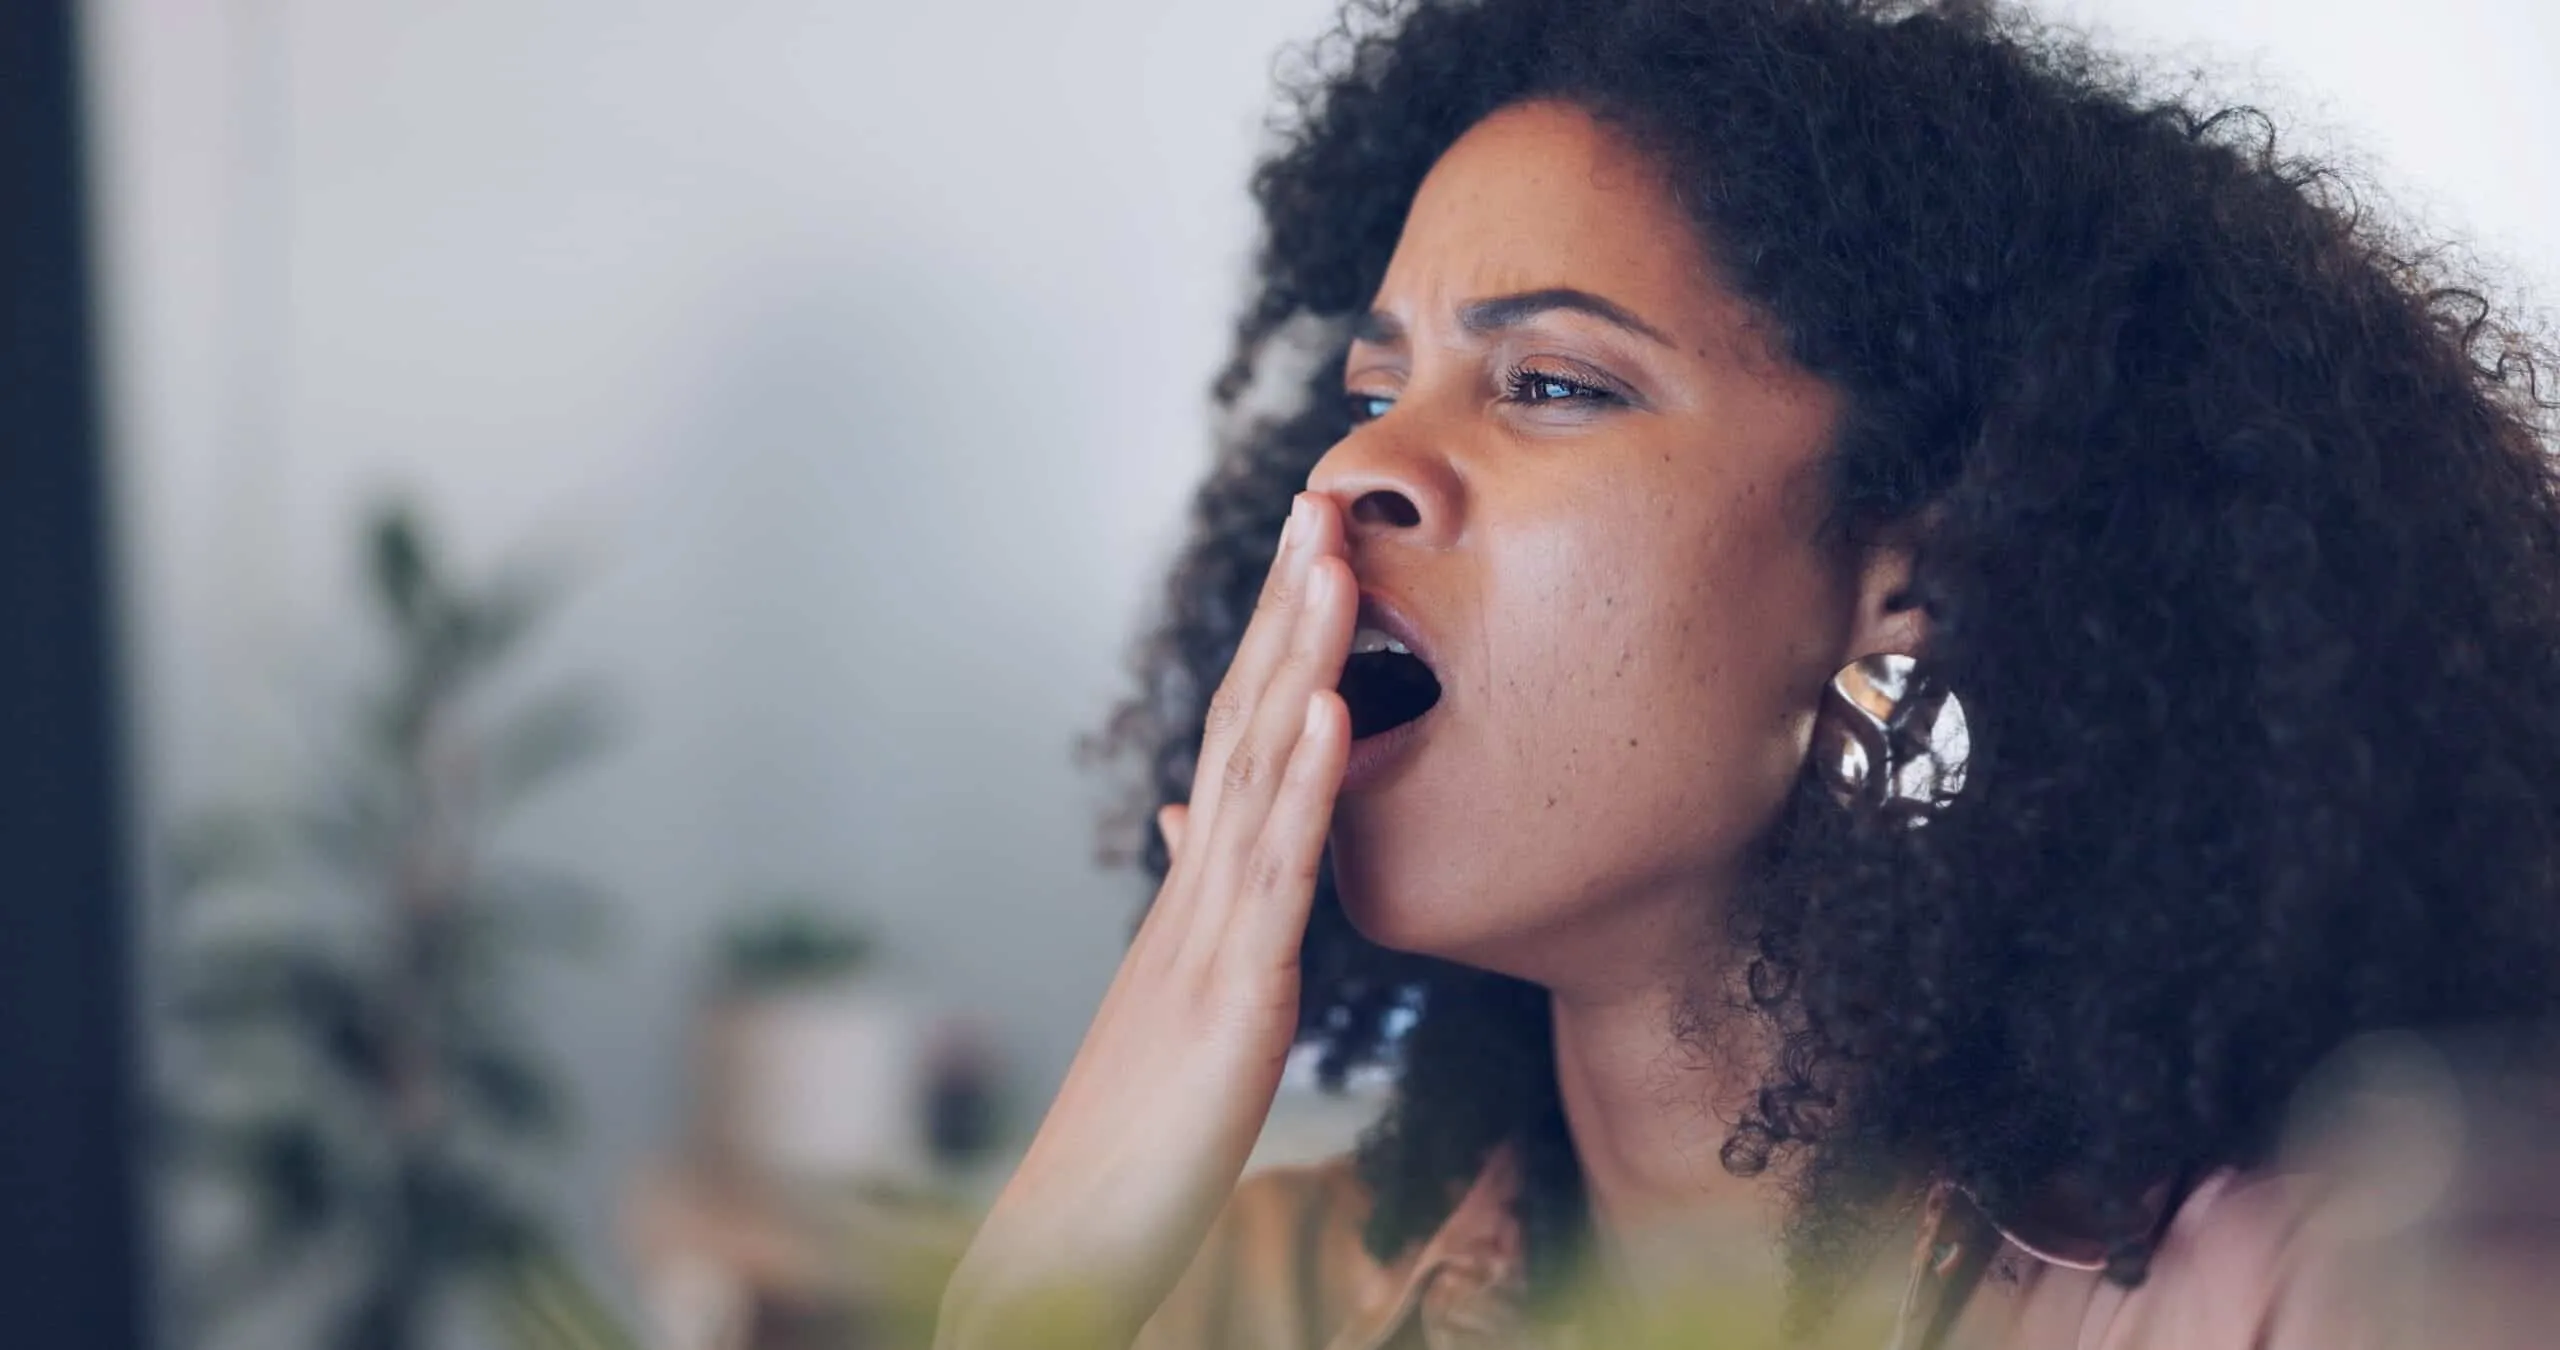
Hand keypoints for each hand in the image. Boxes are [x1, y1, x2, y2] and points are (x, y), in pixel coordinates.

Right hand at [938, 492, 1355, 1349]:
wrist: (1066, 1241)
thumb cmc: (1130, 1134)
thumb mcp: (1175, 1001)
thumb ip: (1195, 905)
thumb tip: (1190, 817)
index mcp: (1195, 891)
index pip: (1236, 736)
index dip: (1276, 639)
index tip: (1313, 548)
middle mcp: (1193, 889)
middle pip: (1240, 718)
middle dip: (1285, 606)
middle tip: (1322, 493)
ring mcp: (1207, 933)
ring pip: (1254, 769)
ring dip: (1296, 654)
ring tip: (1334, 554)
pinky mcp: (1231, 994)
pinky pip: (1273, 876)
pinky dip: (1303, 785)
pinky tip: (1332, 707)